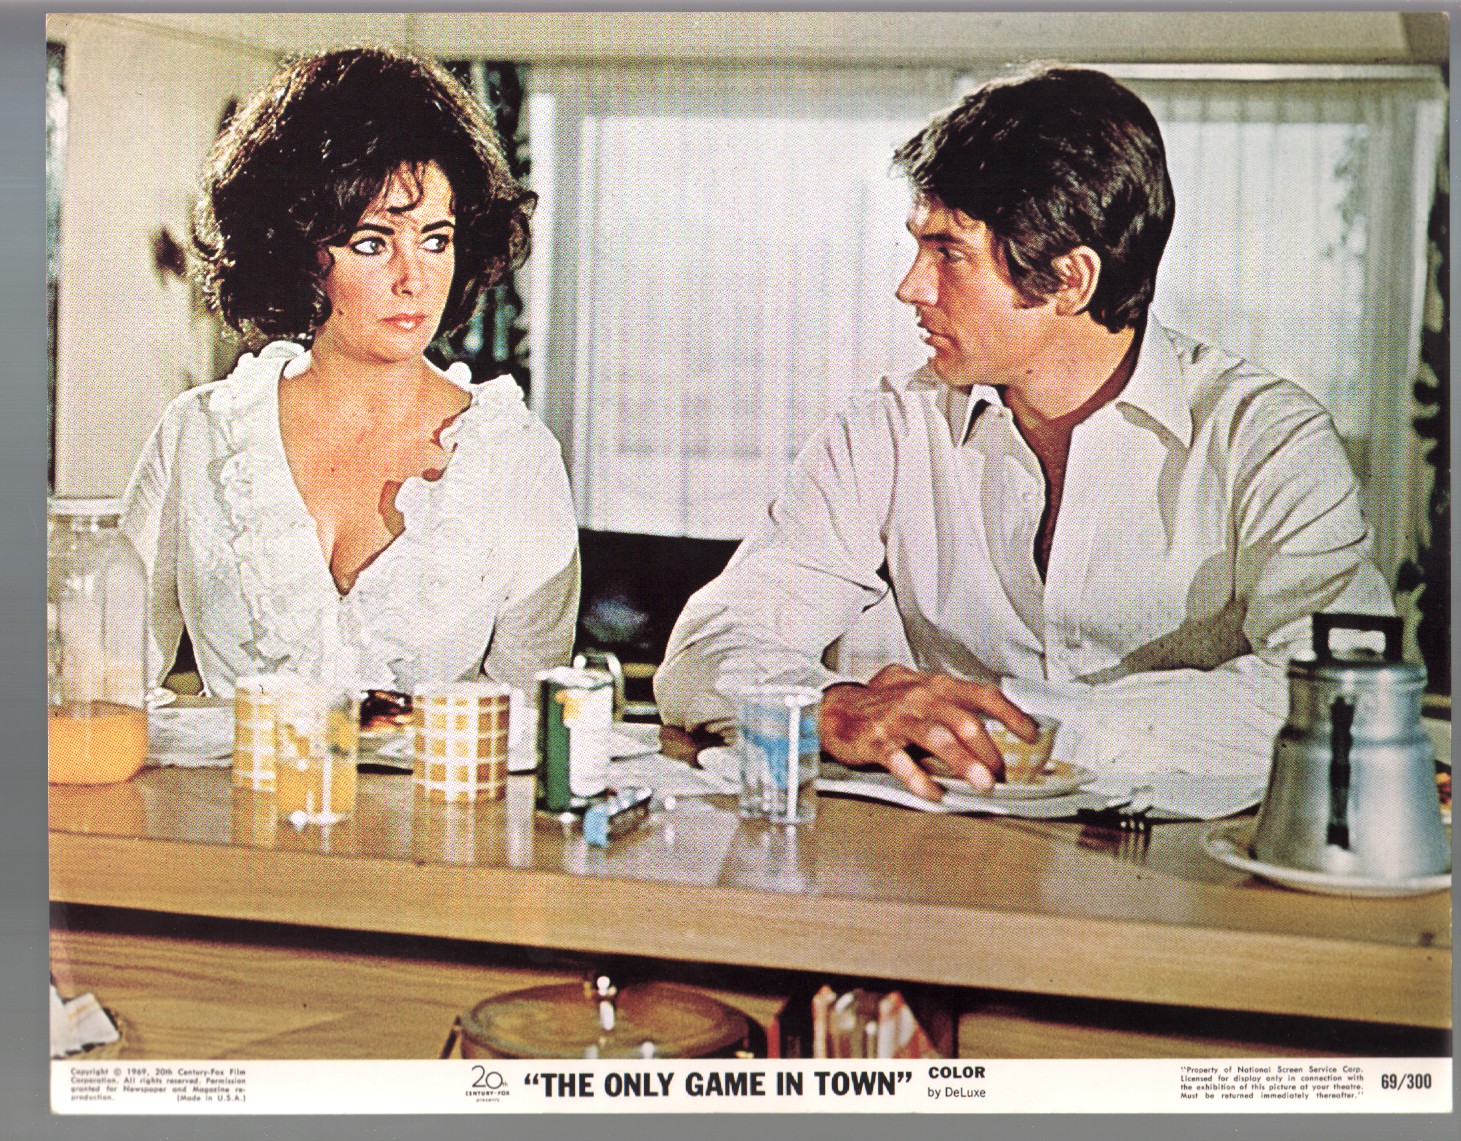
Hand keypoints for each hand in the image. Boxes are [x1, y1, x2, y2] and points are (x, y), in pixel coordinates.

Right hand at [818, 664, 1037, 800]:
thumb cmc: (884, 705)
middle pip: (963, 722)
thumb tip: (993, 738)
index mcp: (937, 687)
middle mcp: (920, 699)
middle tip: (1001, 776)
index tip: (1031, 735)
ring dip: (964, 763)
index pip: (983, 695)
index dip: (1010, 714)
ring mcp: (898, 719)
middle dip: (988, 751)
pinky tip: (934, 793)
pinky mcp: (877, 741)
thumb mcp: (922, 696)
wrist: (836, 709)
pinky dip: (919, 779)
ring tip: (981, 785)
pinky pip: (901, 761)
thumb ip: (954, 711)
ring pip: (937, 739)